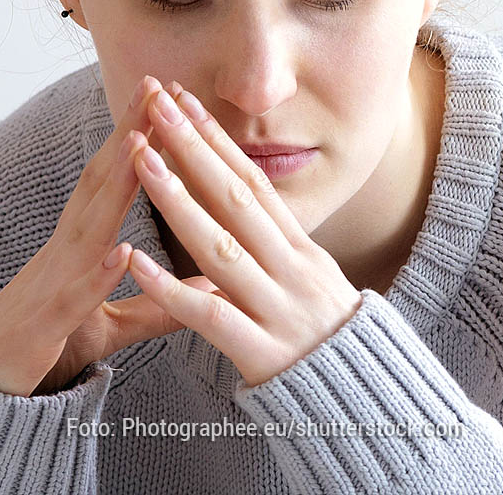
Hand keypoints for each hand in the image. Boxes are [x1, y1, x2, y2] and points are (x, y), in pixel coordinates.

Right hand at [0, 75, 219, 396]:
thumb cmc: (51, 338)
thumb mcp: (113, 320)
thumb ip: (157, 303)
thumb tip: (209, 289)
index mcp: (86, 241)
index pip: (115, 180)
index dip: (141, 138)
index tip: (168, 99)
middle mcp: (70, 249)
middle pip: (100, 182)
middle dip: (128, 133)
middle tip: (155, 86)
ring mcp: (55, 281)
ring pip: (87, 225)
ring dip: (115, 183)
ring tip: (142, 143)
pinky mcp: (47, 325)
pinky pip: (74, 297)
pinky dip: (99, 275)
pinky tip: (122, 253)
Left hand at [126, 78, 363, 387]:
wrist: (366, 400)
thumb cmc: (328, 331)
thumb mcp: (310, 273)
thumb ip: (276, 236)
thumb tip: (245, 193)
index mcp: (300, 246)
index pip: (253, 181)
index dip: (218, 140)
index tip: (186, 103)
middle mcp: (291, 267)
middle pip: (235, 199)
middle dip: (193, 148)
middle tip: (157, 106)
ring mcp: (276, 307)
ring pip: (220, 246)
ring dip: (178, 200)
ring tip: (142, 161)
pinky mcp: (260, 351)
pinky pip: (209, 315)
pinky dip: (171, 288)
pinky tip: (136, 262)